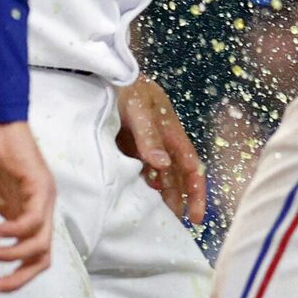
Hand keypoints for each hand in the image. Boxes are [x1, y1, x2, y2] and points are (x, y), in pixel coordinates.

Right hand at [0, 119, 55, 291]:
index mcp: (22, 216)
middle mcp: (37, 210)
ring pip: (41, 242)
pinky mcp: (39, 184)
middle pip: (42, 256)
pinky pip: (34, 218)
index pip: (31, 255)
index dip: (16, 276)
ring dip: (13, 255)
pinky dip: (15, 232)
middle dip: (21, 277)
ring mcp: (41, 198)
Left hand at [116, 75, 206, 224]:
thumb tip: (163, 166)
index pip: (190, 167)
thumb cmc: (125, 86)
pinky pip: (136, 171)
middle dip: (178, 201)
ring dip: (159, 196)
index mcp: (172, 131)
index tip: (196, 217)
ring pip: (157, 177)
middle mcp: (161, 141)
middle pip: (175, 177)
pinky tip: (134, 200)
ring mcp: (143, 144)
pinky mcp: (125, 146)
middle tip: (172, 226)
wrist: (100, 70)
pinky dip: (139, 186)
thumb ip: (149, 136)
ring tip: (156, 220)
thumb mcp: (138, 108)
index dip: (196, 192)